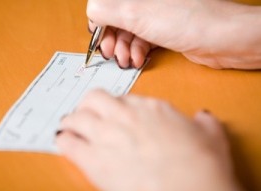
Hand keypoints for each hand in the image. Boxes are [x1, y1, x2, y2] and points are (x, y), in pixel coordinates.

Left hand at [56, 90, 243, 190]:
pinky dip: (64, 141)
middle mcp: (124, 115)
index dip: (115, 107)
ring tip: (70, 127)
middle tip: (87, 114)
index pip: (122, 98)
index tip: (113, 115)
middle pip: (94, 98)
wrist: (192, 190)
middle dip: (88, 105)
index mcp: (149, 107)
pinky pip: (68, 142)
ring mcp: (107, 135)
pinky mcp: (94, 160)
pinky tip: (65, 143)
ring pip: (76, 117)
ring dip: (72, 121)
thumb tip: (202, 117)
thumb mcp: (211, 134)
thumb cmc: (202, 164)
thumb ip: (203, 122)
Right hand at [87, 0, 260, 68]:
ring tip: (127, 60)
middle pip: (117, 20)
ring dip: (124, 49)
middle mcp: (145, 1)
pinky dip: (138, 52)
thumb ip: (107, 11)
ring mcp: (155, 16)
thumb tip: (91, 14)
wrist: (222, 38)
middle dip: (112, 39)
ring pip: (129, 33)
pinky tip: (139, 61)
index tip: (98, 37)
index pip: (107, 3)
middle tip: (111, 53)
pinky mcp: (164, 31)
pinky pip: (142, 41)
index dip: (100, 21)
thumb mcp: (136, 14)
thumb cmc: (188, 21)